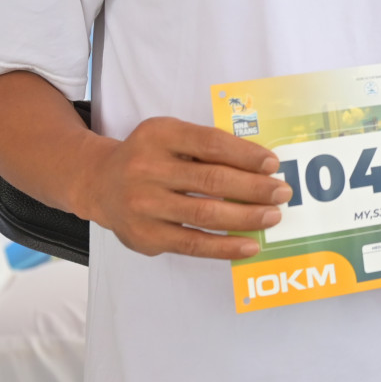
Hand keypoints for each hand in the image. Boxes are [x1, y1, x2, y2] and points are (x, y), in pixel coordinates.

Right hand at [73, 116, 292, 260]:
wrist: (98, 183)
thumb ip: (204, 145)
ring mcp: (145, 205)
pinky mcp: (146, 236)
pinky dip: (224, 246)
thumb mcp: (169, 135)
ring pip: (206, 214)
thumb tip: (259, 166)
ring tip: (272, 217)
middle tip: (282, 192)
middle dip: (254, 188)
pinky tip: (249, 244)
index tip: (272, 164)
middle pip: (212, 180)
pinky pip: (192, 244)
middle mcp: (147, 169)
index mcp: (159, 135)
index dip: (246, 155)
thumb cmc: (147, 156)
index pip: (211, 143)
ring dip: (246, 217)